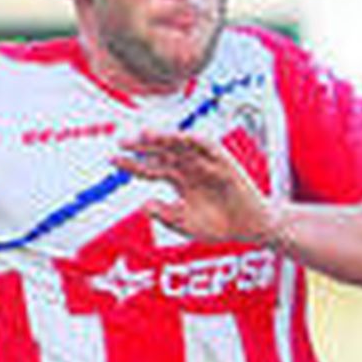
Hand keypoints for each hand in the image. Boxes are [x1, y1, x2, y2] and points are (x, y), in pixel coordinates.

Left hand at [113, 130, 276, 244]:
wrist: (249, 227)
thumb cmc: (218, 226)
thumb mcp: (186, 224)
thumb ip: (166, 215)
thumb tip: (143, 206)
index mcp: (178, 180)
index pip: (150, 167)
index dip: (131, 164)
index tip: (112, 159)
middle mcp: (188, 166)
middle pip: (161, 151)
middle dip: (142, 146)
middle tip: (121, 141)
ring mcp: (205, 162)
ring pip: (180, 144)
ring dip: (164, 137)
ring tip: (146, 134)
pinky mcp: (223, 161)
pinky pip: (208, 146)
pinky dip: (195, 140)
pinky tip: (180, 137)